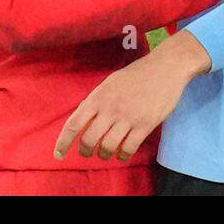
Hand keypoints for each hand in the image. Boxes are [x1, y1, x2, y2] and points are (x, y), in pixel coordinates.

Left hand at [54, 30, 211, 161]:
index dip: (63, 141)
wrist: (166, 67)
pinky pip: (129, 148)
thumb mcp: (111, 82)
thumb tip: (83, 116)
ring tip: (106, 153)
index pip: (74, 123)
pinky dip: (123, 155)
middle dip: (85, 151)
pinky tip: (122, 154)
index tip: (58, 154)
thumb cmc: (137, 74)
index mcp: (99, 96)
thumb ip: (97, 100)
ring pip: (108, 147)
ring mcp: (128, 117)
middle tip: (87, 153)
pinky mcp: (145, 124)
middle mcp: (110, 108)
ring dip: (104, 155)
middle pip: (89, 139)